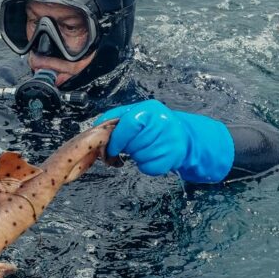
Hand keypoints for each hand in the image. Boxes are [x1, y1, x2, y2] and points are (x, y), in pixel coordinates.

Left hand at [94, 99, 234, 182]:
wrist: (183, 135)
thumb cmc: (153, 125)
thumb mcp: (135, 113)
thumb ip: (114, 118)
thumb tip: (95, 129)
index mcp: (149, 109)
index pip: (127, 125)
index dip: (116, 140)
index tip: (111, 148)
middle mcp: (162, 122)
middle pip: (132, 144)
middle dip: (128, 148)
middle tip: (133, 146)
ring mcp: (170, 140)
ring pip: (140, 157)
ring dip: (138, 157)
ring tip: (145, 149)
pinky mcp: (174, 156)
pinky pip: (149, 167)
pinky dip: (146, 166)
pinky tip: (152, 157)